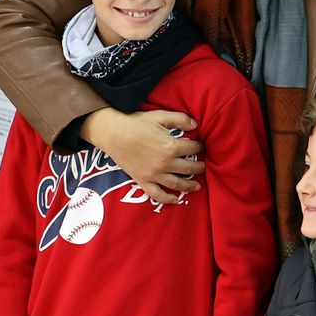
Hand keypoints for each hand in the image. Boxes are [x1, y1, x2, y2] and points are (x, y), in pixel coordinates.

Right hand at [79, 108, 202, 203]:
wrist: (113, 134)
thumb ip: (179, 119)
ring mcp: (154, 174)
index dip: (199, 147)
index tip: (200, 146)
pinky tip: (176, 200)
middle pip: (189, 168)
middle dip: (199, 167)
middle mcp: (165, 163)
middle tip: (202, 166)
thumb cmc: (136, 123)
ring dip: (190, 185)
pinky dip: (168, 199)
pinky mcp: (143, 181)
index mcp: (171, 146)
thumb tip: (195, 125)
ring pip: (177, 183)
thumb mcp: (160, 116)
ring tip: (197, 186)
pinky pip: (158, 194)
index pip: (193, 149)